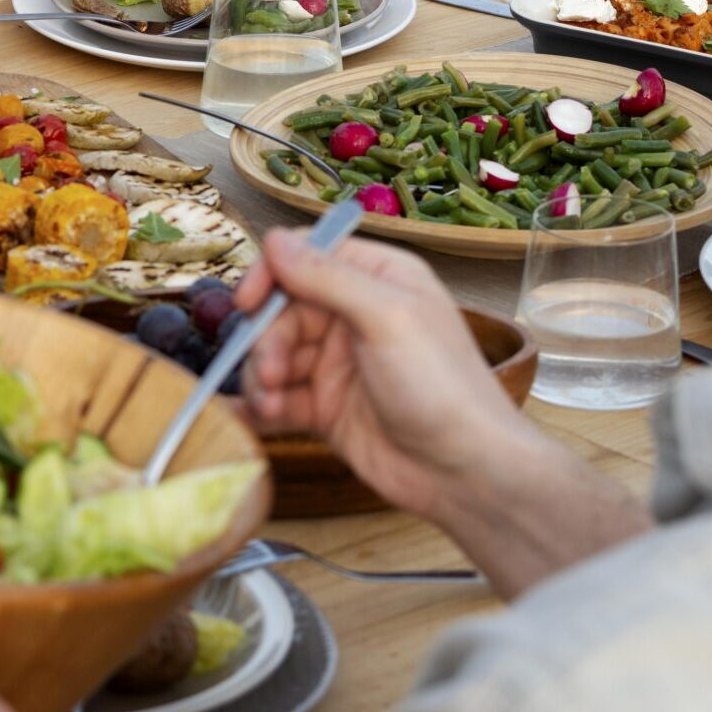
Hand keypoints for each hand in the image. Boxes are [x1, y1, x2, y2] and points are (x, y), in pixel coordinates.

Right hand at [236, 228, 540, 526]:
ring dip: (261, 375)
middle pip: (283, 309)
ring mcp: (338, 363)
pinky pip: (279, 395)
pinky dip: (264, 404)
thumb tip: (275, 239)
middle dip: (266, 339)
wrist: (463, 472)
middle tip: (270, 372)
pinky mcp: (325, 406)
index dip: (272, 274)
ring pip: (274, 353)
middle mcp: (355, 314)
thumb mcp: (387, 319)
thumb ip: (327, 277)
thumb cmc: (442, 387)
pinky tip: (262, 417)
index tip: (249, 303)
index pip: (308, 256)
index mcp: (378, 279)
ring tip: (272, 403)